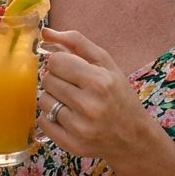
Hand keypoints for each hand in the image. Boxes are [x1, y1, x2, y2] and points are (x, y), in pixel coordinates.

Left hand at [37, 27, 152, 160]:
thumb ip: (76, 42)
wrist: (132, 137)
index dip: (61, 63)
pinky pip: (42, 121)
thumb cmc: (118, 95)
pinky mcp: (70, 144)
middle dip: (57, 80)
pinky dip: (50, 117)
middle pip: (47, 80)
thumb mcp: (106, 63)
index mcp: (99, 81)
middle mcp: (89, 105)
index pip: (55, 62)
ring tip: (71, 103)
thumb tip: (45, 31)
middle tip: (74, 87)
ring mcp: (79, 128)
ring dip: (53, 98)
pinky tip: (68, 117)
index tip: (71, 70)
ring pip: (43, 100)